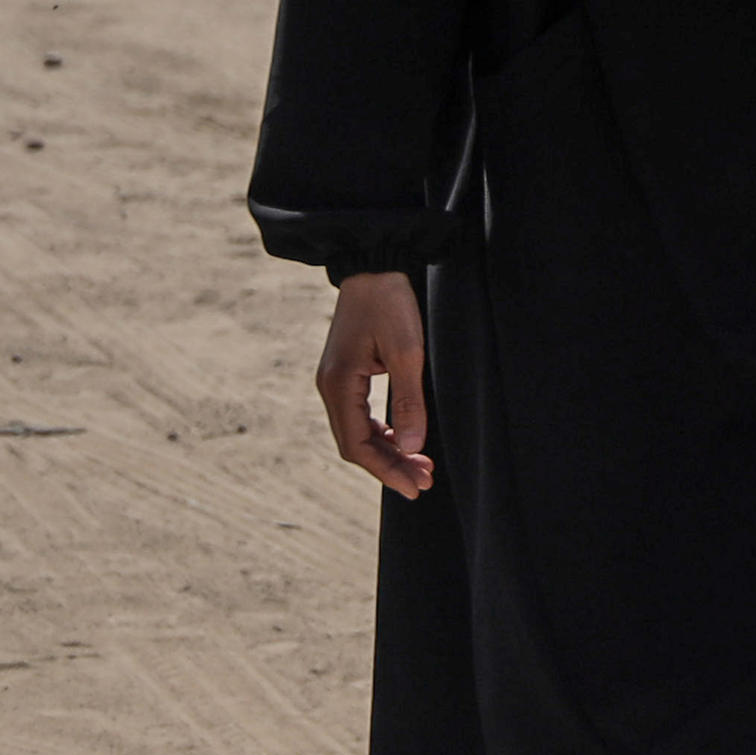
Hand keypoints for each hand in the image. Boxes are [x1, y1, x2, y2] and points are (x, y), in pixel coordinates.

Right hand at [317, 272, 432, 498]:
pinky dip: (383, 432)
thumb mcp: (407, 352)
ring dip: (388, 451)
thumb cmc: (390, 304)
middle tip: (424, 482)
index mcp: (339, 385)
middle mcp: (331, 387)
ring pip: (358, 431)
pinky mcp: (347, 374)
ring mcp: (336, 381)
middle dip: (390, 466)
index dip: (386, 471)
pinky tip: (406, 440)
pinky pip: (361, 415)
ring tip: (421, 466)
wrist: (375, 267)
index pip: (357, 445)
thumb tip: (413, 446)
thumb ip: (409, 401)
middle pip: (356, 444)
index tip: (414, 487)